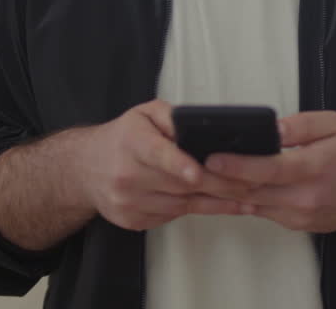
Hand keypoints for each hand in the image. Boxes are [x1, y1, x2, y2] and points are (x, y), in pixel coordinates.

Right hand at [78, 100, 250, 230]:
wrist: (84, 168)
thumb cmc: (123, 137)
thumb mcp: (144, 114)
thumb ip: (172, 117)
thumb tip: (200, 126)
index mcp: (131, 142)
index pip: (156, 154)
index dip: (179, 164)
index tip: (198, 172)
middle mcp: (126, 174)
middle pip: (178, 184)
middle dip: (218, 184)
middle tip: (251, 183)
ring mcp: (127, 201)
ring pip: (180, 205)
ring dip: (216, 202)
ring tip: (247, 198)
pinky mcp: (132, 220)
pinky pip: (171, 216)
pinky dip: (198, 210)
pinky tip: (222, 206)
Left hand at [203, 111, 335, 233]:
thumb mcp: (334, 125)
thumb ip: (301, 125)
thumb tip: (270, 129)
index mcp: (315, 167)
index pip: (270, 169)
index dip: (238, 165)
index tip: (212, 158)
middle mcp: (305, 196)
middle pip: (254, 190)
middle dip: (220, 179)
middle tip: (191, 166)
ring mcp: (298, 214)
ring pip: (253, 204)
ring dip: (225, 191)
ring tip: (200, 175)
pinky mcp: (294, 224)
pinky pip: (261, 211)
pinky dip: (242, 199)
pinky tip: (224, 187)